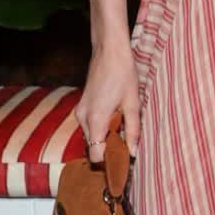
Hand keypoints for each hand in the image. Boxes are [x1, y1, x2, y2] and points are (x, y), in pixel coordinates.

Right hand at [78, 44, 140, 161]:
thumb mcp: (133, 104)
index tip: (123, 164)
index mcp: (95, 119)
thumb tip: (134, 153)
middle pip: (93, 147)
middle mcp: (83, 118)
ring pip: (91, 136)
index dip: (109, 162)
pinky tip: (116, 117)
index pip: (95, 155)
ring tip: (124, 127)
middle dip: (109, 149)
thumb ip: (133, 131)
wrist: (109, 51)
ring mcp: (80, 111)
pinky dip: (101, 127)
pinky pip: (90, 126)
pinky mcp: (81, 106)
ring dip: (106, 137)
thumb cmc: (123, 73)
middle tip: (129, 145)